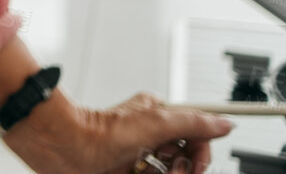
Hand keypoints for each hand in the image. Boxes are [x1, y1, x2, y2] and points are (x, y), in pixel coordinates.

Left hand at [4, 91, 233, 173]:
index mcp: (158, 117)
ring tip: (144, 173)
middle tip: (167, 171)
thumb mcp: (155, 123)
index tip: (196, 165)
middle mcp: (149, 136)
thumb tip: (225, 122)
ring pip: (166, 173)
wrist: (61, 147)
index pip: (196, 138)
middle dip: (181, 170)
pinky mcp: (124, 173)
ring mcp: (136, 157)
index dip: (200, 155)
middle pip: (183, 161)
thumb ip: (193, 123)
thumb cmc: (98, 131)